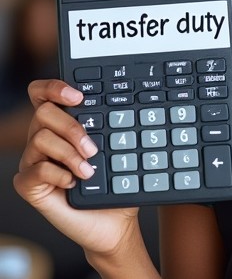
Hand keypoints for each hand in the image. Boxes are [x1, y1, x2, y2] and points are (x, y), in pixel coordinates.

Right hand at [13, 79, 140, 256]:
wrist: (115, 221)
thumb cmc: (116, 183)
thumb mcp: (119, 149)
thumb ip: (113, 126)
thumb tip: (124, 108)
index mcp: (62, 125)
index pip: (44, 95)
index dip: (55, 87)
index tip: (79, 95)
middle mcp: (44, 139)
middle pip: (43, 112)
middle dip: (71, 126)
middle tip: (92, 146)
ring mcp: (34, 162)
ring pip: (40, 138)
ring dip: (69, 153)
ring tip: (89, 168)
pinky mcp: (29, 186)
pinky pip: (34, 170)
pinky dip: (58, 174)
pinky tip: (74, 182)